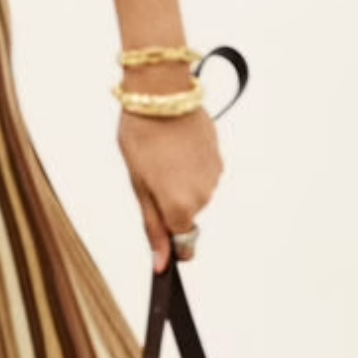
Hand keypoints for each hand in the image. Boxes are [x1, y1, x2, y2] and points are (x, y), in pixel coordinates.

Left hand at [116, 105, 222, 271]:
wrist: (162, 94)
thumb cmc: (141, 137)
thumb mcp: (138, 184)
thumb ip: (153, 226)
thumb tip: (161, 263)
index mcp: (180, 207)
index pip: (181, 242)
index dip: (168, 236)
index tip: (161, 228)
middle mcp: (203, 196)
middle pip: (186, 215)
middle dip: (170, 202)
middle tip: (151, 174)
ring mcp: (214, 177)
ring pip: (196, 194)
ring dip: (181, 183)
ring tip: (164, 156)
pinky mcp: (219, 158)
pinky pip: (203, 175)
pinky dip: (191, 168)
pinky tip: (178, 148)